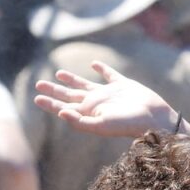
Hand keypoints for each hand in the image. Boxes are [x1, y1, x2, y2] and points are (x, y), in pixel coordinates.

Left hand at [33, 61, 178, 137]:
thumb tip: (61, 113)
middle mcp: (95, 103)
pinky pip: (109, 75)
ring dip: (71, 79)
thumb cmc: (128, 124)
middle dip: (54, 90)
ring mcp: (109, 94)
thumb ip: (80, 121)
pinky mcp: (123, 85)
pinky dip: (101, 69)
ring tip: (58, 73)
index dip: (50, 102)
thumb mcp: (101, 125)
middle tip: (38, 84)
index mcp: (88, 113)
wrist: (154, 118)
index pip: (63, 107)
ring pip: (85, 84)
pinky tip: (94, 64)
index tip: (36, 97)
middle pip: (69, 95)